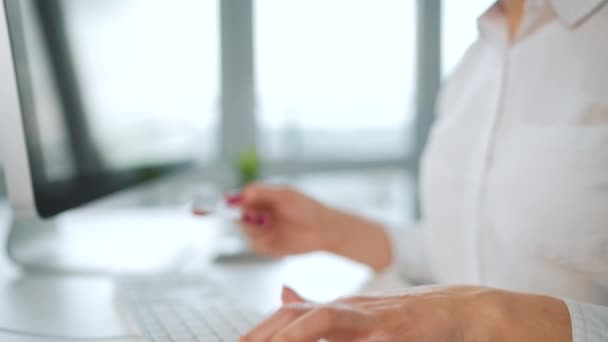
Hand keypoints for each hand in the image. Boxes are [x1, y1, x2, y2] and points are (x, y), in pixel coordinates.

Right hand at [227, 183, 391, 269]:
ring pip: (247, 233)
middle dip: (248, 218)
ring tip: (277, 226)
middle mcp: (258, 215)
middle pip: (237, 217)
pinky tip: (281, 239)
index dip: (227, 203)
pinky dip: (265, 243)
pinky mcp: (267, 247)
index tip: (222, 205)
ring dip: (259, 231)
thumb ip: (261, 192)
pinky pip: (256, 246)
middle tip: (263, 218)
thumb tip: (240, 193)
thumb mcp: (284, 195)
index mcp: (260, 199)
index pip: (236, 200)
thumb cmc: (308, 208)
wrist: (325, 230)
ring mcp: (262, 232)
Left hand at [241, 285, 571, 341]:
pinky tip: (315, 336)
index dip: (259, 330)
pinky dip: (339, 339)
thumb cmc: (408, 321)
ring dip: (293, 334)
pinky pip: (361, 332)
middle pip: (296, 316)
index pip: (287, 315)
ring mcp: (371, 316)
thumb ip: (320, 310)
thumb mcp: (359, 316)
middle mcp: (350, 308)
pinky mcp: (396, 326)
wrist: (459, 312)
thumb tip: (284, 295)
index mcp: (339, 307)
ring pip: (322, 320)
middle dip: (266, 335)